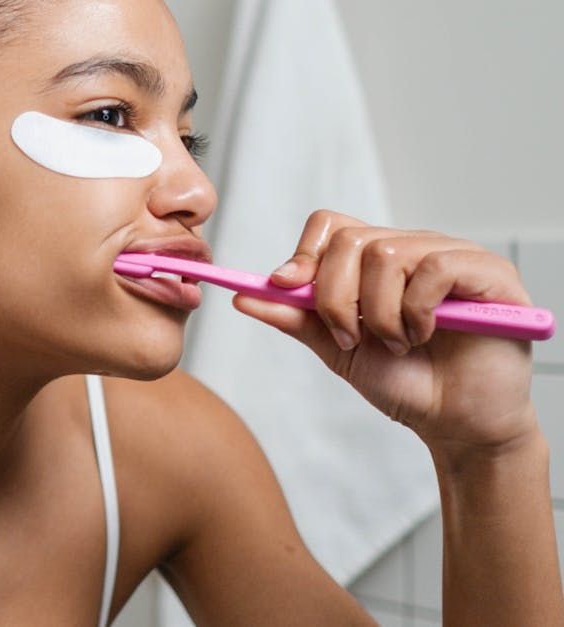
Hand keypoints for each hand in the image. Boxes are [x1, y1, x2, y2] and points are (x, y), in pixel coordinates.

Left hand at [231, 209, 538, 455]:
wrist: (455, 423)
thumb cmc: (404, 382)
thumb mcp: (336, 349)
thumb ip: (294, 319)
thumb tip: (243, 295)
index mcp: (376, 261)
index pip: (331, 225)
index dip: (304, 253)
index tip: (284, 287)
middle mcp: (413, 248)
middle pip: (351, 240)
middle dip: (336, 298)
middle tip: (351, 338)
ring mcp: (452, 256)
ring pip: (387, 254)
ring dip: (379, 313)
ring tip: (397, 343)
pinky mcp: (489, 272)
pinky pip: (435, 268)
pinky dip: (417, 310)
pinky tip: (425, 335)